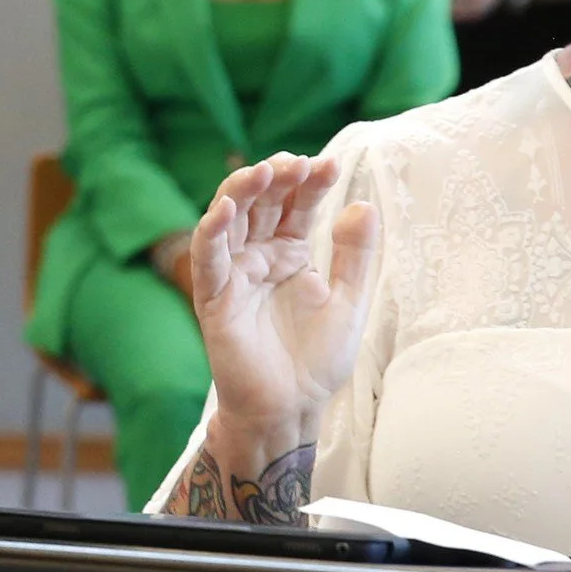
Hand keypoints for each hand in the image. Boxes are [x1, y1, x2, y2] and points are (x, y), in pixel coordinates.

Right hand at [188, 153, 379, 441]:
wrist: (293, 408)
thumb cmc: (317, 359)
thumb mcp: (350, 301)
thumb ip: (357, 255)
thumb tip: (363, 205)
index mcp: (291, 253)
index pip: (297, 206)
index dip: (310, 183)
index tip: (330, 164)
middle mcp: (259, 257)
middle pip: (261, 204)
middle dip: (276, 178)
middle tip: (296, 162)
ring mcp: (234, 276)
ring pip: (229, 221)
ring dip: (241, 191)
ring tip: (262, 170)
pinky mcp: (214, 300)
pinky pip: (208, 260)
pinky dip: (212, 231)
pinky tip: (225, 208)